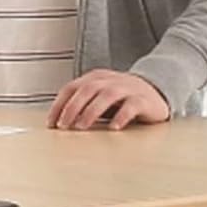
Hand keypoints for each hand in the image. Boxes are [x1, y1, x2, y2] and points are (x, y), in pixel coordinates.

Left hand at [47, 70, 169, 130]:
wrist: (156, 91)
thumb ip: (82, 105)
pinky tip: (113, 128)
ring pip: (107, 95)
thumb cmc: (121, 99)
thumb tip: (60, 123)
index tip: (51, 123)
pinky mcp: (143, 100)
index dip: (59, 104)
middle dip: (72, 107)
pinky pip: (131, 106)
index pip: (71, 88)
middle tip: (64, 126)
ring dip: (91, 111)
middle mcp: (109, 81)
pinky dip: (121, 116)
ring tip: (81, 126)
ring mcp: (127, 88)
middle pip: (87, 89)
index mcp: (94, 79)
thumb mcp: (99, 99)